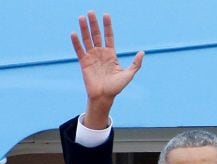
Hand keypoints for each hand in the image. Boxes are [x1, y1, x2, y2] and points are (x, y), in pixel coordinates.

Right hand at [70, 11, 144, 127]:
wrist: (104, 97)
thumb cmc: (116, 87)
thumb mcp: (128, 75)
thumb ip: (135, 64)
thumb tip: (142, 52)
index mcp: (111, 54)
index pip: (108, 36)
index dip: (107, 26)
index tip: (106, 15)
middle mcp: (100, 53)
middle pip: (96, 35)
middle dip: (94, 24)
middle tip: (91, 12)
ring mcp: (92, 57)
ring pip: (87, 40)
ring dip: (84, 29)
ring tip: (81, 17)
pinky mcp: (84, 63)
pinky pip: (79, 50)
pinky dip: (76, 42)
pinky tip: (74, 33)